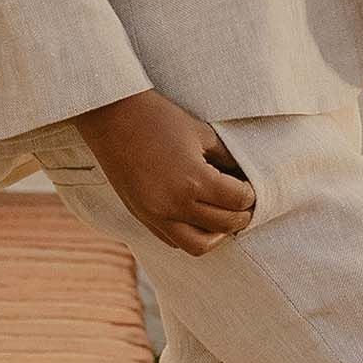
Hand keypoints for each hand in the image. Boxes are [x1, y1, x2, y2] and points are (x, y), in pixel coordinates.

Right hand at [71, 89, 256, 255]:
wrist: (111, 117)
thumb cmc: (159, 118)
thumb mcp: (202, 133)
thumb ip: (228, 158)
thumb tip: (247, 176)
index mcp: (193, 180)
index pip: (239, 201)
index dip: (251, 193)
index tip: (251, 185)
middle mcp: (175, 205)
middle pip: (225, 225)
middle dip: (242, 215)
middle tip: (246, 203)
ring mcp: (156, 215)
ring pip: (199, 246)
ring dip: (217, 234)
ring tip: (224, 217)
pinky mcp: (141, 216)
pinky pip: (173, 241)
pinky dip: (190, 235)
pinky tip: (197, 218)